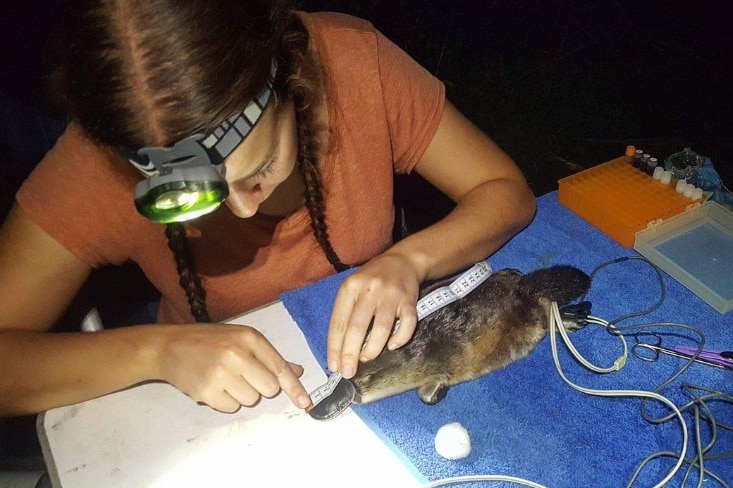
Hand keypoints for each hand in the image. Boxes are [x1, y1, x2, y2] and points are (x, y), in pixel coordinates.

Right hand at [153, 323, 312, 412]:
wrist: (169, 346)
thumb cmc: (208, 341)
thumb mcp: (240, 338)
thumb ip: (268, 356)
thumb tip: (296, 371)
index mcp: (249, 338)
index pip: (279, 367)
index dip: (295, 388)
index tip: (306, 403)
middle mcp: (237, 354)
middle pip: (269, 389)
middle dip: (260, 387)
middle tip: (242, 375)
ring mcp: (221, 373)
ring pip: (251, 400)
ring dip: (241, 394)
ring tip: (224, 378)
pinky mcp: (206, 391)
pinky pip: (231, 407)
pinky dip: (225, 401)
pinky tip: (213, 385)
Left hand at [327, 253, 419, 377]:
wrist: (402, 261)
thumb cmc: (372, 280)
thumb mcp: (354, 289)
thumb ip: (347, 314)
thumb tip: (340, 350)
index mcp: (350, 287)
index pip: (338, 322)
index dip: (335, 347)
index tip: (334, 366)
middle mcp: (369, 289)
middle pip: (357, 327)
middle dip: (350, 353)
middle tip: (348, 372)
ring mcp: (390, 294)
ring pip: (381, 328)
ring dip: (372, 349)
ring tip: (367, 359)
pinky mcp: (409, 300)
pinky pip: (407, 324)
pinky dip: (400, 338)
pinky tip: (392, 346)